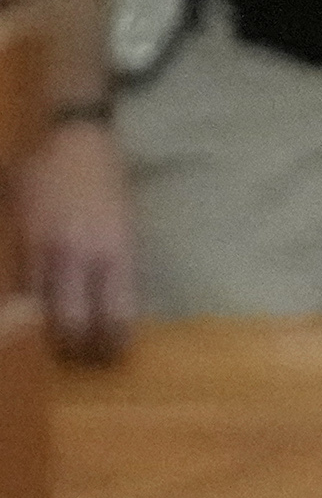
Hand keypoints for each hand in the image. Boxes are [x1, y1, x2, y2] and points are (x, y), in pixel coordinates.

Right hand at [20, 118, 137, 367]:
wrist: (73, 140)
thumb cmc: (108, 184)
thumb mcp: (127, 226)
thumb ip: (118, 267)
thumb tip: (114, 311)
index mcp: (116, 251)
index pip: (115, 314)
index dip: (112, 343)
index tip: (113, 356)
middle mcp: (78, 254)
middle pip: (72, 323)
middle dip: (75, 348)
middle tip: (80, 357)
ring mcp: (42, 248)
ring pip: (37, 310)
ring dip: (45, 332)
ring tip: (54, 343)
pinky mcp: (16, 240)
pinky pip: (16, 286)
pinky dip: (23, 305)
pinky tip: (30, 315)